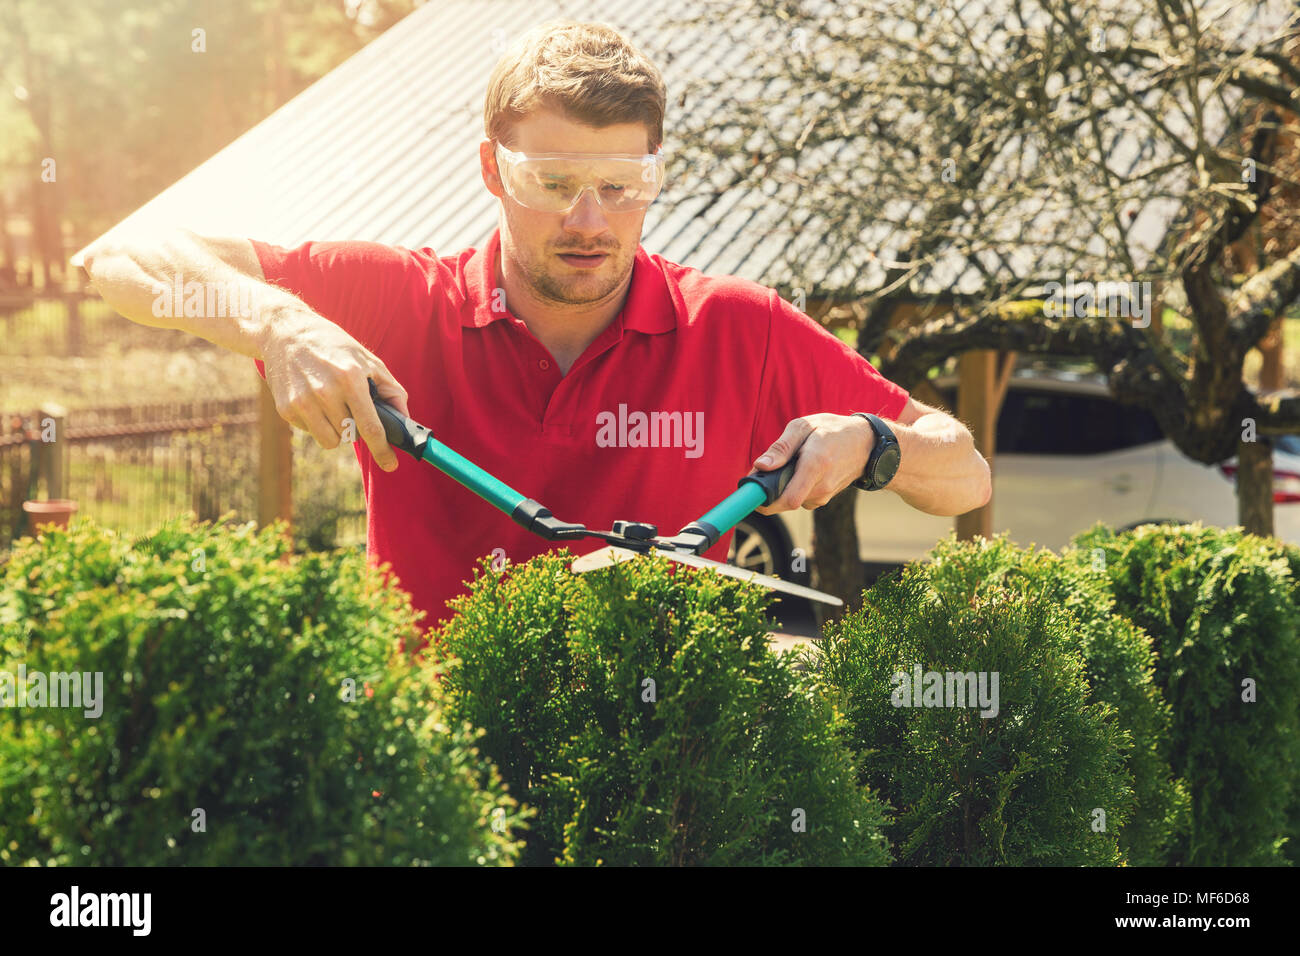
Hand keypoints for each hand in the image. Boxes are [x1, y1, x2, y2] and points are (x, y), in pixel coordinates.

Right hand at [259, 309, 409, 471]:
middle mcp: (325, 392)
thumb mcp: (368, 360)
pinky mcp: (286, 408)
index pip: (371, 427)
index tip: (390, 465)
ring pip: (330, 441)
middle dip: (356, 427)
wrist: (285, 332)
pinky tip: (313, 400)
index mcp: (350, 379)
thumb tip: (404, 421)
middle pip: (350, 436)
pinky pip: (311, 432)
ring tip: (333, 405)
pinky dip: (317, 423)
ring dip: (337, 430)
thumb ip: (391, 391)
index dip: (383, 450)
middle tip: (351, 407)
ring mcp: (302, 402)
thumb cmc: (334, 346)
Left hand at [750, 414, 873, 513]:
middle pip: (785, 502)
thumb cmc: (831, 430)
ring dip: (782, 488)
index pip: (788, 499)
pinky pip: (800, 499)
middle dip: (770, 490)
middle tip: (766, 471)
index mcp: (815, 464)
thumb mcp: (804, 426)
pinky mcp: (825, 499)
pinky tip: (800, 472)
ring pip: (791, 501)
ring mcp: (825, 495)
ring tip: (788, 466)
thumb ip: (781, 447)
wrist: (866, 444)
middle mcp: (822, 485)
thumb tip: (761, 466)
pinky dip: (793, 488)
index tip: (752, 492)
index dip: (766, 501)